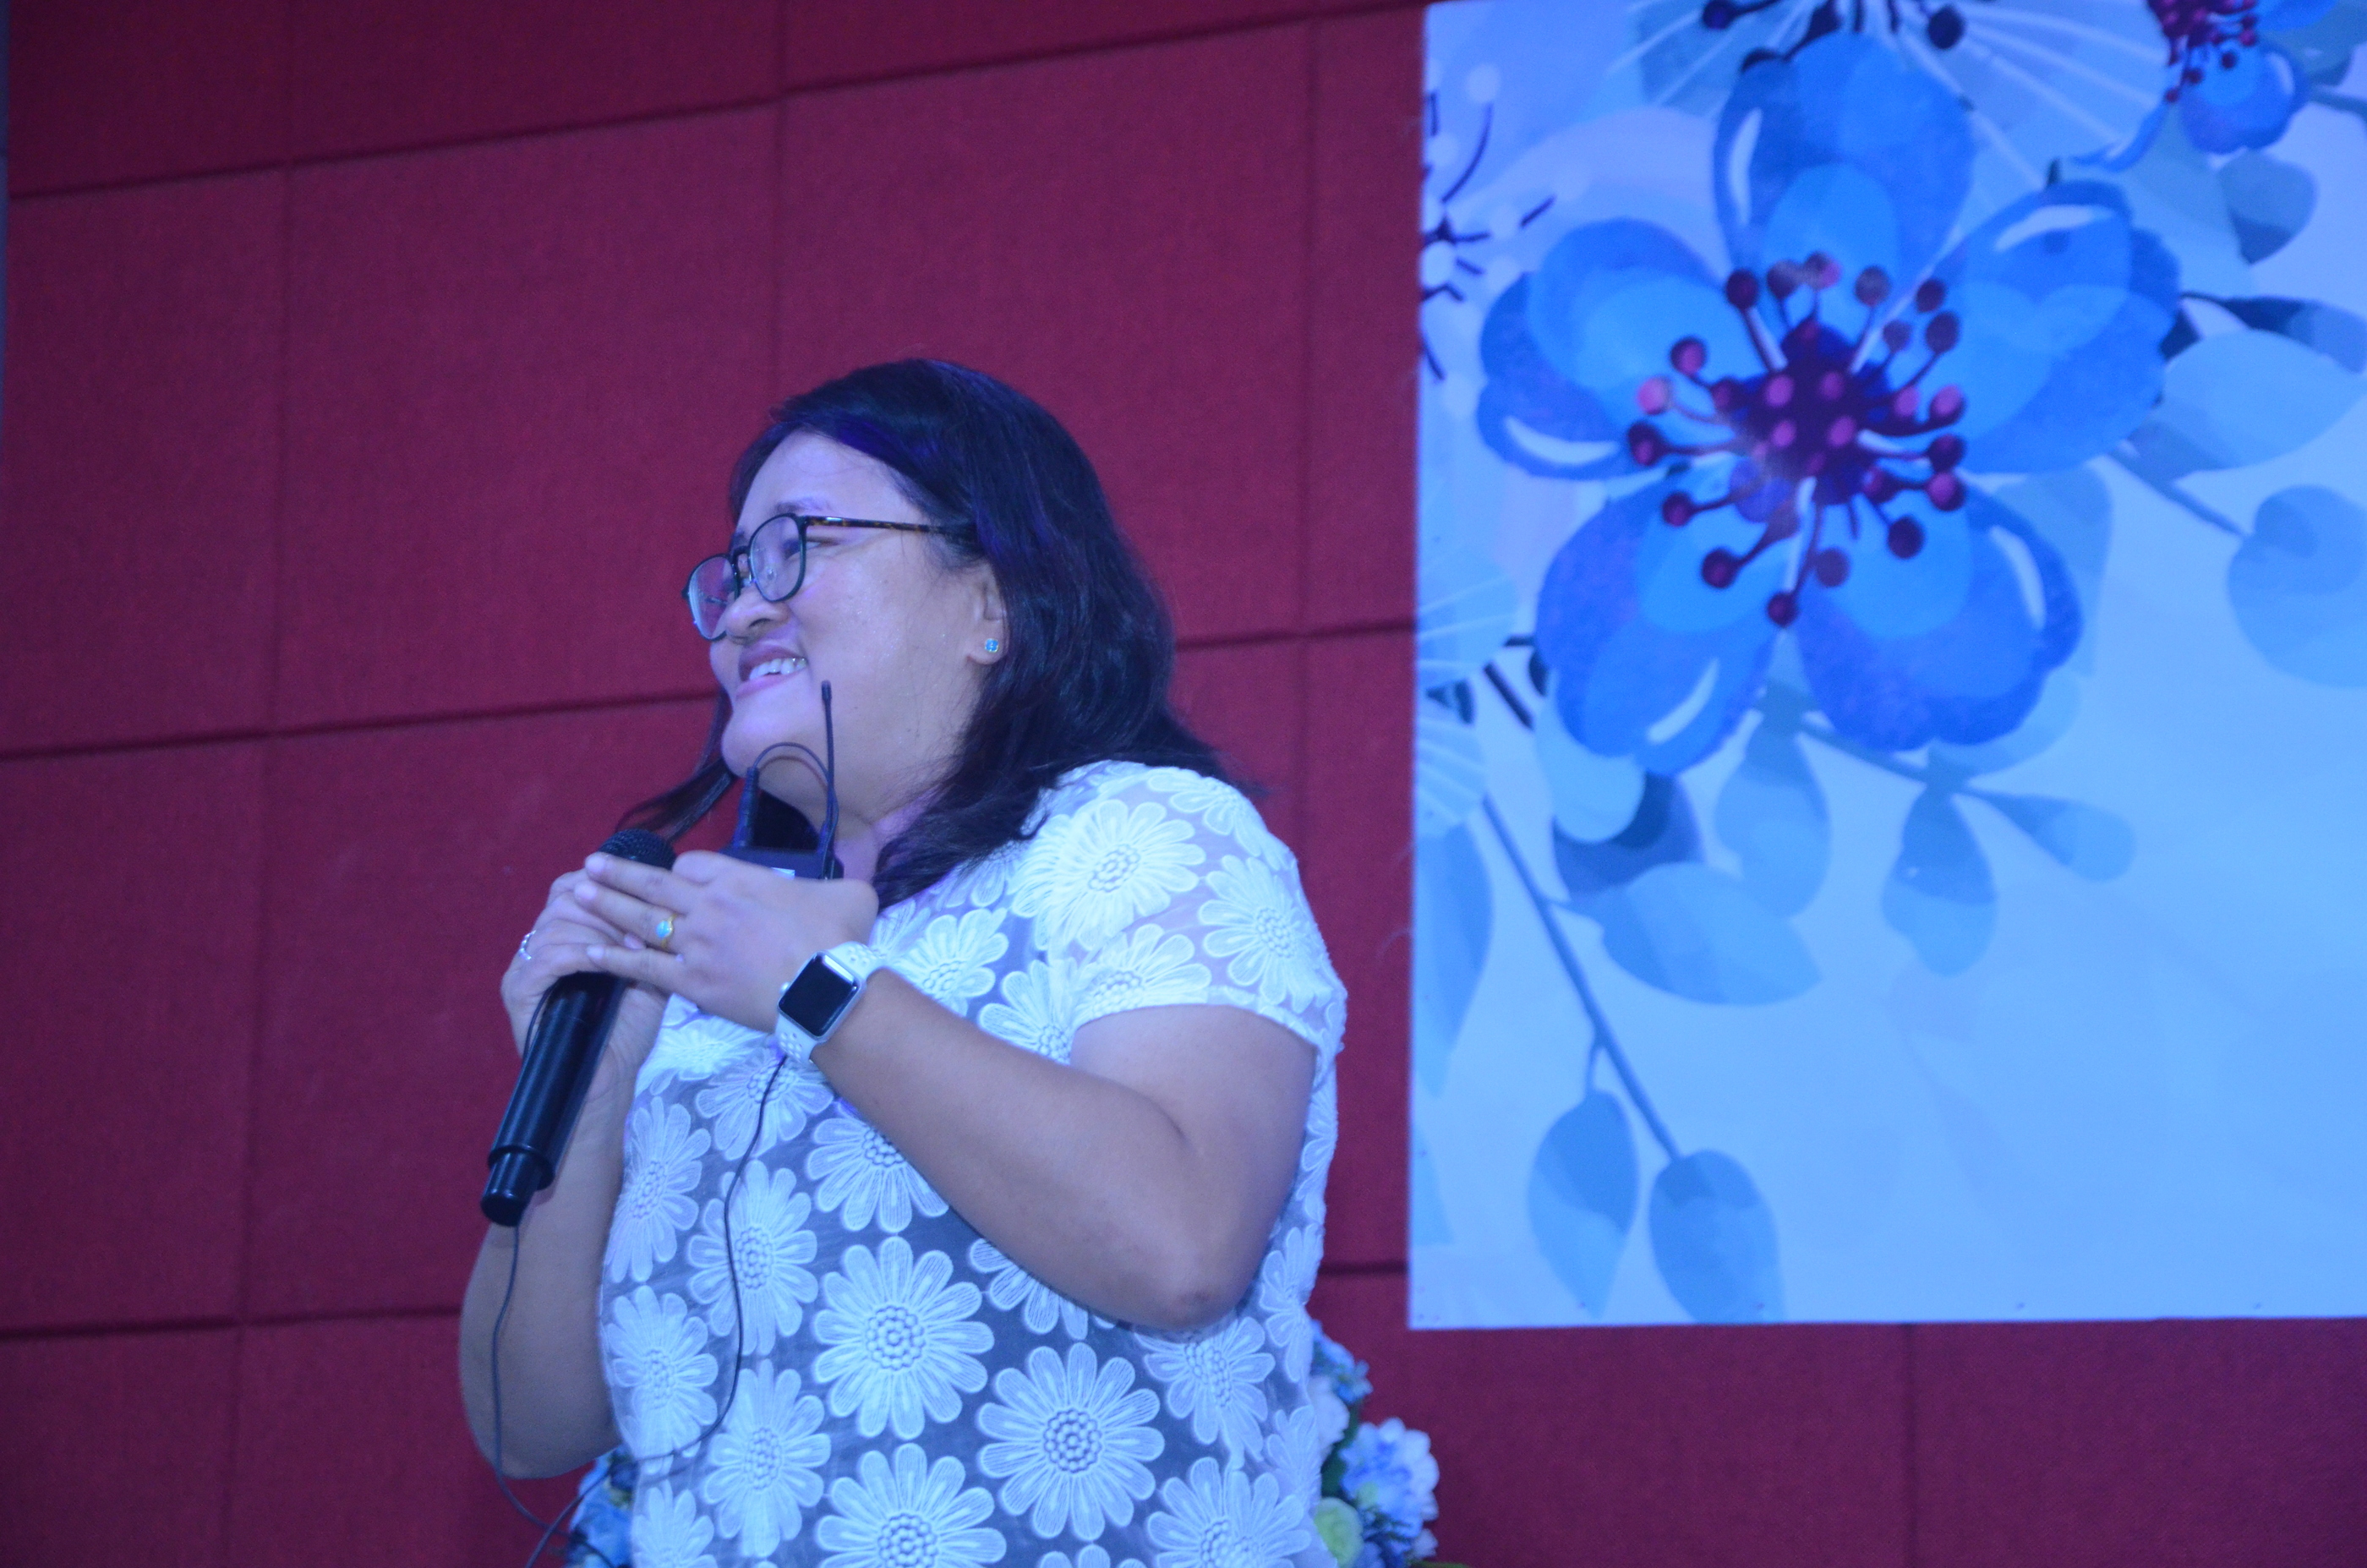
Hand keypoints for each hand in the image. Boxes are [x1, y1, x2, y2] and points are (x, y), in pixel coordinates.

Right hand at [500, 866, 670, 1078]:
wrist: (608, 1080)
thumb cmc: (627, 1031)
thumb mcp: (645, 974)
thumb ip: (645, 938)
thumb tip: (664, 899)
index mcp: (563, 937)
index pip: (571, 887)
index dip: (604, 885)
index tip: (640, 898)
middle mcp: (537, 946)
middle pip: (564, 898)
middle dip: (608, 907)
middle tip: (640, 931)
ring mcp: (524, 967)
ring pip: (557, 923)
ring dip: (601, 931)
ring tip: (632, 950)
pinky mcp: (519, 991)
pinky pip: (549, 956)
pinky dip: (583, 953)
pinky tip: (608, 964)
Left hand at [571, 850, 879, 1032]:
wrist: (827, 988)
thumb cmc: (841, 938)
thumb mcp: (850, 893)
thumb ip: (841, 879)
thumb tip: (854, 877)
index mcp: (741, 879)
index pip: (693, 865)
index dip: (678, 869)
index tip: (671, 876)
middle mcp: (710, 906)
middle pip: (655, 885)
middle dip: (620, 874)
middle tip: (590, 865)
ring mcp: (697, 944)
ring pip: (642, 921)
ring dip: (607, 907)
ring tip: (578, 894)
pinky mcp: (692, 982)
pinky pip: (643, 968)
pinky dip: (615, 960)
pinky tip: (589, 952)